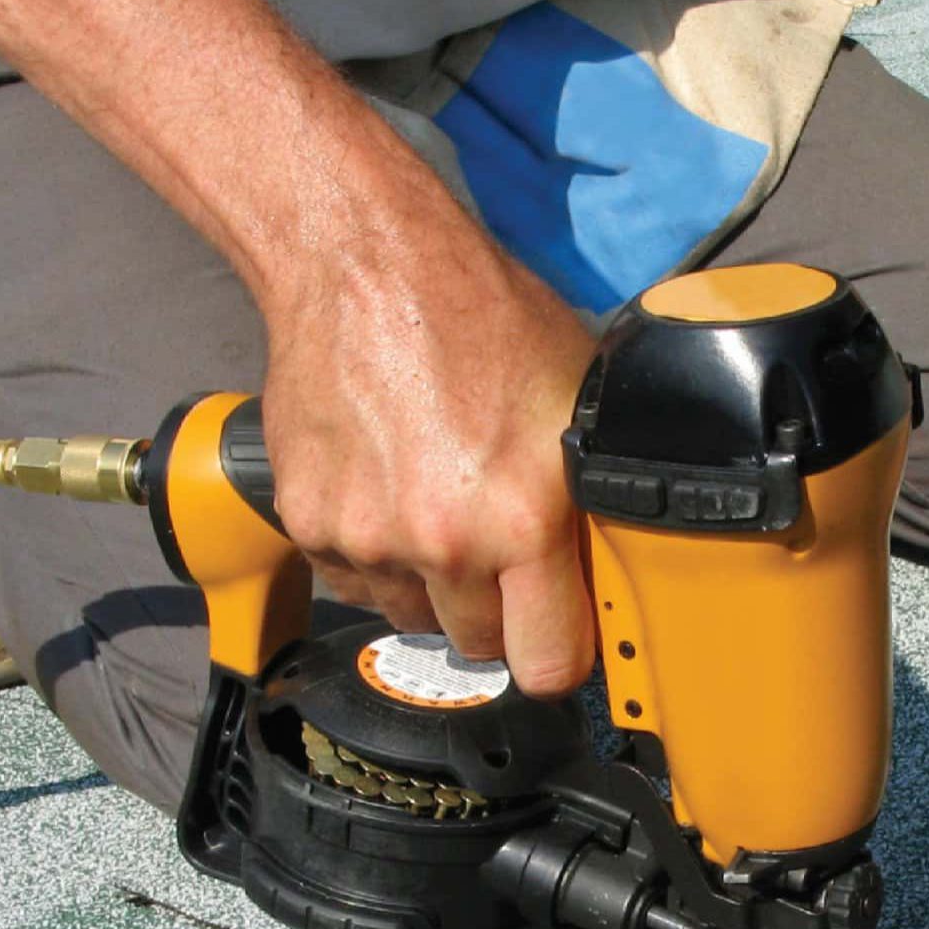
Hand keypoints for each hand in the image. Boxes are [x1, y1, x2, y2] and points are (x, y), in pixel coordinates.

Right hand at [260, 227, 598, 695]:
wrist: (363, 265)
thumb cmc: (477, 314)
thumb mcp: (576, 400)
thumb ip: (594, 494)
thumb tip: (618, 561)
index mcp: (523, 519)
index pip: (548, 664)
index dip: (558, 655)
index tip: (557, 636)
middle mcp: (444, 540)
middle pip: (479, 646)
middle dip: (495, 612)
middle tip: (497, 549)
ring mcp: (368, 537)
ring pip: (412, 615)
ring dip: (429, 581)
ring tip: (437, 501)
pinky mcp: (309, 523)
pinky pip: (353, 579)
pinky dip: (371, 552)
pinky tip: (386, 486)